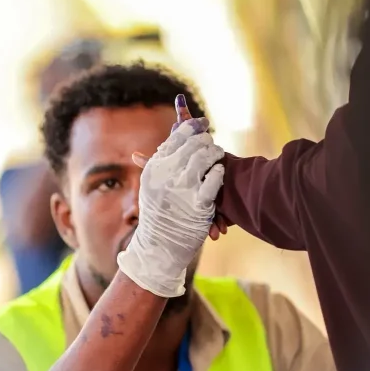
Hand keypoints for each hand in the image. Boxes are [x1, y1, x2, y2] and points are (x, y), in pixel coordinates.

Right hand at [117, 97, 224, 297]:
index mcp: (154, 170)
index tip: (201, 123)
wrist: (158, 247)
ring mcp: (182, 190)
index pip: (174, 139)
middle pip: (191, 146)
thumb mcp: (151, 187)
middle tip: (211, 140)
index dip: (190, 127)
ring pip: (203, 160)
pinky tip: (219, 171)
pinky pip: (212, 181)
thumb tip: (160, 141)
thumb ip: (156, 163)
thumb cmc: (157, 215)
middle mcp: (165, 177)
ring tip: (217, 154)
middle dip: (204, 140)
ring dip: (213, 154)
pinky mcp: (197, 204)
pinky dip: (217, 173)